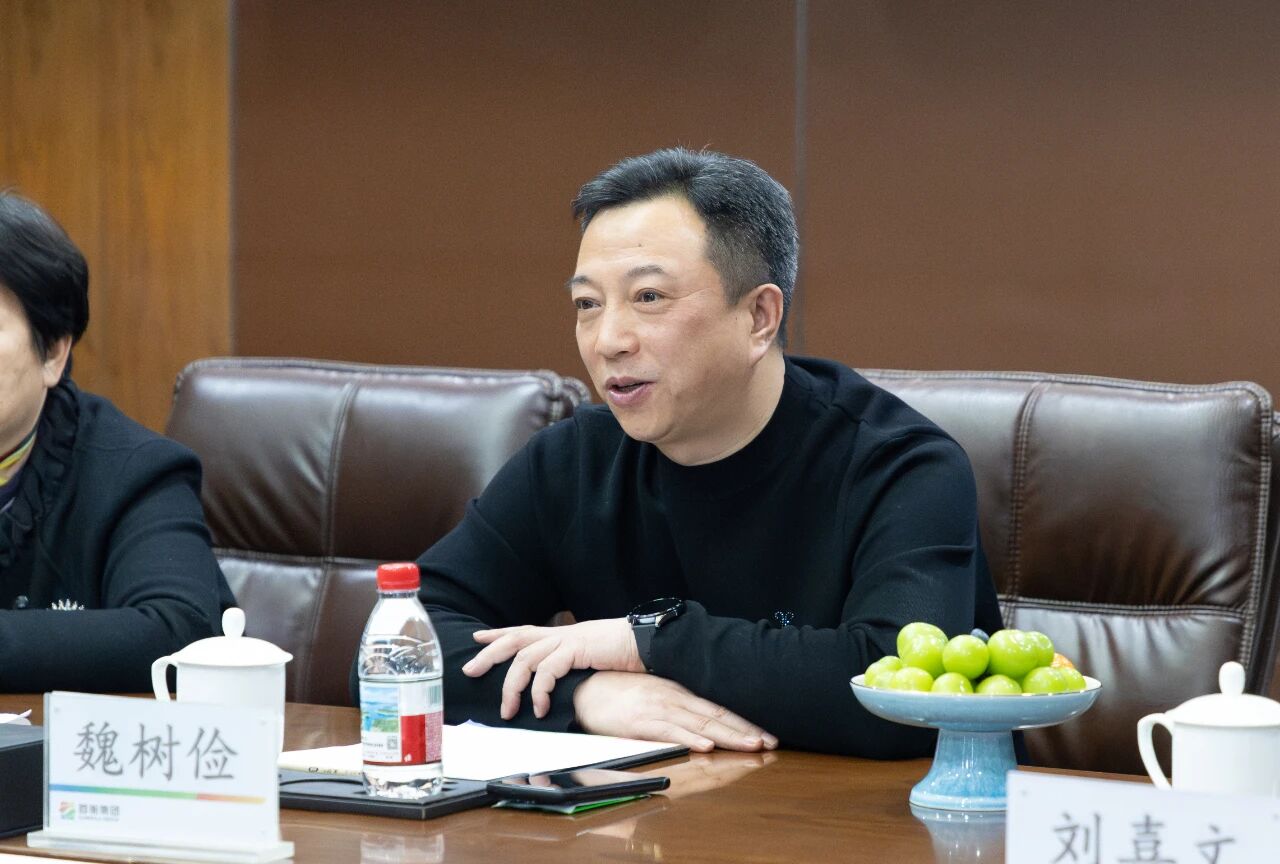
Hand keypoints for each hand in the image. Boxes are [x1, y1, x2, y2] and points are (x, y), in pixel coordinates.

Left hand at [462, 618, 643, 719]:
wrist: (649, 642)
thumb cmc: (624, 653)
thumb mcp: (592, 658)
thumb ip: (573, 665)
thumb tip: (559, 684)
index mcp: (563, 635)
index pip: (523, 631)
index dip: (499, 634)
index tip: (477, 638)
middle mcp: (560, 634)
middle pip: (514, 639)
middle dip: (489, 655)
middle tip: (469, 670)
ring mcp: (567, 639)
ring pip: (524, 658)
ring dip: (512, 686)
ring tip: (508, 710)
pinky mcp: (576, 648)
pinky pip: (547, 670)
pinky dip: (538, 691)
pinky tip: (538, 708)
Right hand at [573, 671, 777, 752]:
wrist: (584, 690)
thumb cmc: (619, 695)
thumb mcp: (654, 698)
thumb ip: (677, 712)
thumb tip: (703, 729)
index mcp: (678, 693)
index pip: (718, 709)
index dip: (743, 723)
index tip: (766, 735)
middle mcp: (673, 698)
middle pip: (716, 717)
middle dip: (745, 730)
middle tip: (771, 742)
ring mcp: (657, 709)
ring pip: (699, 724)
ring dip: (727, 735)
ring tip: (752, 744)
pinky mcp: (639, 721)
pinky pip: (668, 731)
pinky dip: (689, 738)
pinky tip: (706, 745)